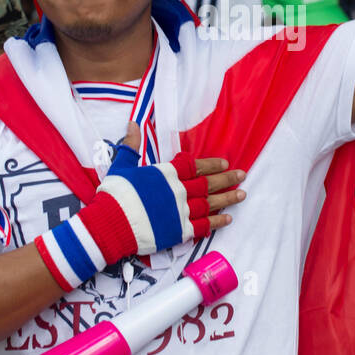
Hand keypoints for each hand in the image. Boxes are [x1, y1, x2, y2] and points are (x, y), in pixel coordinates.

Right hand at [109, 123, 245, 234]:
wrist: (112, 223)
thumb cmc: (116, 193)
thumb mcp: (122, 165)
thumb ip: (131, 146)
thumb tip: (133, 124)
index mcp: (167, 174)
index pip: (195, 166)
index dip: (211, 164)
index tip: (225, 162)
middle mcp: (178, 191)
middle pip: (208, 183)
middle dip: (227, 179)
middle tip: (242, 176)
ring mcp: (181, 211)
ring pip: (210, 203)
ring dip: (228, 199)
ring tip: (242, 195)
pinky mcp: (180, 231)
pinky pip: (204, 226)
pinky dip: (217, 222)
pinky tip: (228, 218)